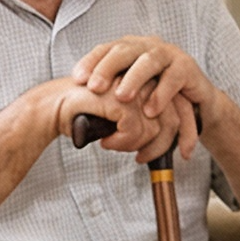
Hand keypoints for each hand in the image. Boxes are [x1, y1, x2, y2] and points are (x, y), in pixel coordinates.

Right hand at [32, 79, 192, 166]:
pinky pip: (135, 131)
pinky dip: (121, 143)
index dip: (187, 134)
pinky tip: (105, 141)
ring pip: (155, 129)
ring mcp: (133, 87)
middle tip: (143, 159)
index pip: (181, 108)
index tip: (186, 154)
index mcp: (148, 82)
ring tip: (113, 144)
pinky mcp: (121, 98)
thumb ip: (146, 122)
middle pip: (174, 120)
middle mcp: (144, 81)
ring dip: (135, 145)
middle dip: (164, 147)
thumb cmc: (85, 113)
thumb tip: (169, 142)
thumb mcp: (123, 118)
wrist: (52, 107)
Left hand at [72, 36, 216, 160]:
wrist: (196, 107)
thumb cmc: (157, 99)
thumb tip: (77, 110)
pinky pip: (174, 78)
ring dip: (134, 79)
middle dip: (107, 68)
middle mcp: (148, 46)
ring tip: (121, 98)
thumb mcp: (132, 94)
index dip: (90, 62)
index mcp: (130, 49)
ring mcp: (169, 55)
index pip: (105, 49)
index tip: (77, 79)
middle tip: (94, 88)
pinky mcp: (188, 68)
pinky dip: (161, 94)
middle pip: (124, 51)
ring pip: (149, 61)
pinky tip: (150, 110)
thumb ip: (110, 94)